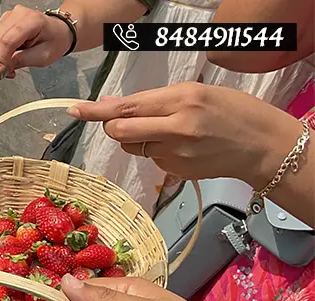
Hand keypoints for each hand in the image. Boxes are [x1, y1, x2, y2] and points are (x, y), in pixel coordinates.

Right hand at [0, 5, 73, 79]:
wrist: (58, 31)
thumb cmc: (55, 41)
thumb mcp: (43, 57)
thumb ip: (21, 61)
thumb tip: (2, 69)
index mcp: (32, 21)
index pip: (8, 41)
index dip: (0, 60)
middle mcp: (18, 15)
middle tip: (6, 73)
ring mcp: (9, 17)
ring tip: (10, 65)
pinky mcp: (4, 21)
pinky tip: (7, 57)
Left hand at [67, 83, 303, 187]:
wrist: (261, 146)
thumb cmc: (231, 111)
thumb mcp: (197, 92)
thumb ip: (153, 101)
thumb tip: (111, 104)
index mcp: (182, 100)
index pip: (128, 107)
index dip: (97, 110)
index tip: (76, 110)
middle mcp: (176, 128)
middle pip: (120, 131)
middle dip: (111, 126)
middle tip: (119, 120)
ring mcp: (174, 154)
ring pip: (131, 145)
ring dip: (134, 137)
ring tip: (165, 130)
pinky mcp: (175, 171)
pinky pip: (149, 157)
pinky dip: (153, 149)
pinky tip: (178, 145)